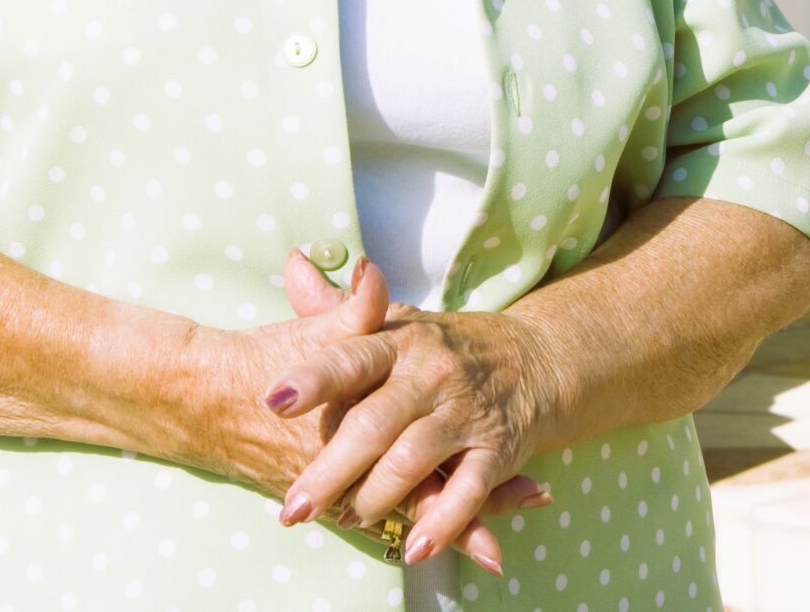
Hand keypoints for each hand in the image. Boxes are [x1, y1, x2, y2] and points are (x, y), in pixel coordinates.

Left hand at [263, 253, 567, 570]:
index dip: (313, 378)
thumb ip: (340, 309)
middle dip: (331, 469)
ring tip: (346, 520)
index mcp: (399, 342)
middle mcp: (431, 374)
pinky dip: (445, 521)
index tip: (272, 399)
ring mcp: (465, 411)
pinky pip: (470, 489)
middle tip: (294, 507)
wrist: (537, 359)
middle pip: (374, 422)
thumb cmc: (447, 347)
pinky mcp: (497, 448)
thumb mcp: (397, 324)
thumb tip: (294, 264)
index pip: (350, 357)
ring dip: (377, 496)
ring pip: (415, 459)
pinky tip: (417, 546)